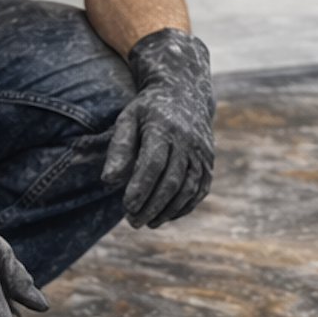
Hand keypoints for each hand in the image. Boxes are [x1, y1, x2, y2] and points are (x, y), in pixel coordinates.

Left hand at [103, 28, 215, 228]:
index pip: (153, 163)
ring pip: (188, 188)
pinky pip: (200, 190)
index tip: (127, 206)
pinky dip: (184, 207)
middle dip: (152, 205)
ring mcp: (202, 152)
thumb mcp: (128, 119)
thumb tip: (108, 181)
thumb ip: (118, 149)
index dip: (141, 187)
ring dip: (168, 210)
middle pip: (171, 180)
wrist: (185, 93)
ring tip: (148, 222)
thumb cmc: (148, 110)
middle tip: (133, 221)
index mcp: (164, 128)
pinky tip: (167, 216)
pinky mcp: (209, 162)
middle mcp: (188, 141)